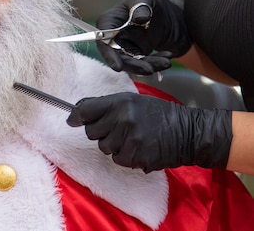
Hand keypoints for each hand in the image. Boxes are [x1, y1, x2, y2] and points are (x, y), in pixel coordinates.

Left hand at [66, 92, 232, 172]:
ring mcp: (131, 139)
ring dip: (114, 146)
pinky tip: (138, 148)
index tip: (72, 120)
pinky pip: (118, 159)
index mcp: (121, 102)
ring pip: (104, 147)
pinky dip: (125, 157)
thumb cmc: (158, 114)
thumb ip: (106, 105)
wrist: (188, 132)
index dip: (76, 116)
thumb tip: (76, 112)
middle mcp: (124, 119)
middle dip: (100, 132)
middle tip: (117, 129)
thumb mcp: (132, 101)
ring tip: (131, 138)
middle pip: (92, 132)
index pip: (86, 109)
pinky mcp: (137, 156)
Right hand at [96, 0, 191, 75]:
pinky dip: (156, 64)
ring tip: (166, 62)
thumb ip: (141, 7)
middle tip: (149, 69)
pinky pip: (144, 64)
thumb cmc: (151, 3)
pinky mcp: (137, 56)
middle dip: (133, 65)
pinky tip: (168, 55)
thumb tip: (140, 18)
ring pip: (132, 63)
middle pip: (117, 56)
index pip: (103, 40)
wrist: (170, 14)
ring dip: (148, 66)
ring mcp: (125, 48)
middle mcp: (113, 37)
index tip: (118, 67)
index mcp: (109, 21)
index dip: (109, 55)